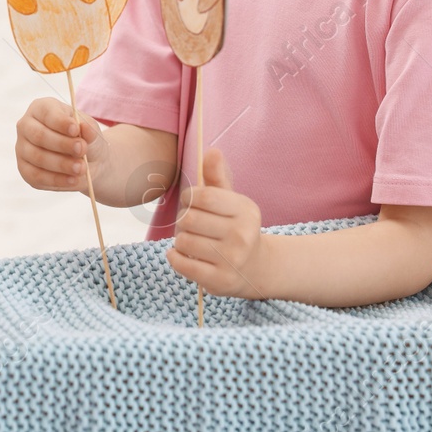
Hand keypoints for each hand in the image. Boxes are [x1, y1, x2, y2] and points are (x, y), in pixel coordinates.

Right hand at [15, 97, 108, 194]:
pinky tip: (73, 180)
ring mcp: (22, 148)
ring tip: (81, 168)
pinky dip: (57, 180)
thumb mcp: (91, 131)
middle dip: (62, 144)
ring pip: (38, 157)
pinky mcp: (25, 170)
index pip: (46, 112)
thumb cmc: (85, 139)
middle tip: (82, 150)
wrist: (87, 161)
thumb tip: (84, 128)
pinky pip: (37, 176)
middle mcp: (26, 126)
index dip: (60, 122)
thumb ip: (89, 129)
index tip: (76, 130)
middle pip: (39, 135)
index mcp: (41, 108)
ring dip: (61, 164)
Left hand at [165, 148, 267, 297]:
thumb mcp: (231, 201)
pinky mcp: (220, 281)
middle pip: (189, 219)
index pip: (203, 196)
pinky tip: (181, 255)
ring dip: (180, 240)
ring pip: (183, 241)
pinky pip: (182, 264)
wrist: (256, 269)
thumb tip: (211, 151)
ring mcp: (232, 260)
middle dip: (183, 220)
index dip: (189, 197)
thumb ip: (217, 176)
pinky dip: (175, 258)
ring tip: (192, 241)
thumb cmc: (235, 227)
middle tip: (191, 225)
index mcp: (246, 211)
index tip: (191, 203)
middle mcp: (242, 235)